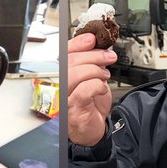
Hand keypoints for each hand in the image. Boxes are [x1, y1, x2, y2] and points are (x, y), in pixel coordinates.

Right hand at [68, 31, 115, 145]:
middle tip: (108, 57)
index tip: (93, 39)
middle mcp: (57, 85)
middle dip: (94, 56)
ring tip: (104, 75)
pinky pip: (85, 89)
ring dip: (95, 71)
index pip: (64, 53)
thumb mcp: (90, 77)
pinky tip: (102, 88)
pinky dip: (98, 85)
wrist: (91, 128)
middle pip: (70, 61)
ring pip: (75, 74)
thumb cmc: (89, 103)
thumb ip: (89, 60)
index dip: (78, 43)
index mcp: (60, 74)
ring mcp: (63, 97)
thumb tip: (95, 43)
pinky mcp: (72, 107)